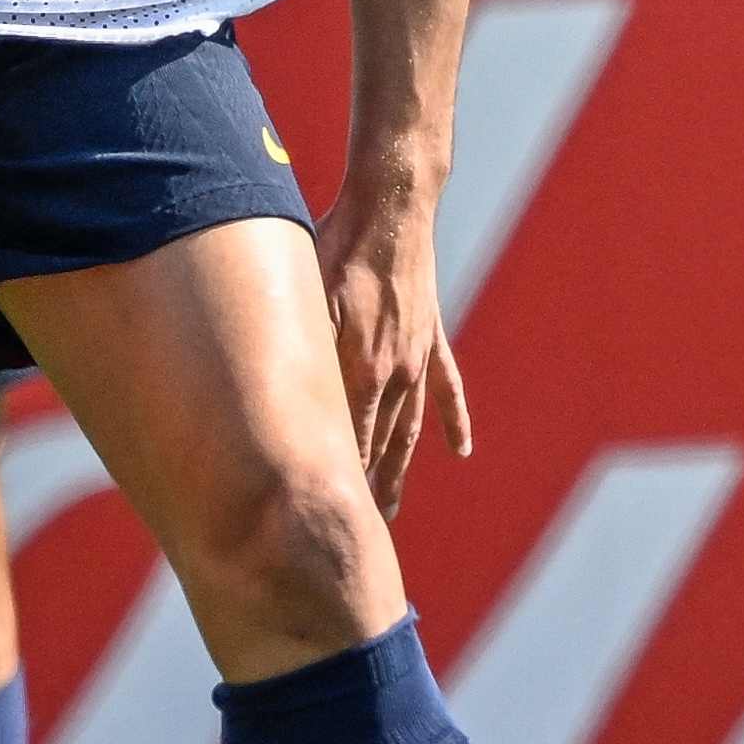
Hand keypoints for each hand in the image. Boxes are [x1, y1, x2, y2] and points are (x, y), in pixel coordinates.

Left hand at [317, 181, 471, 513]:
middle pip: (379, 448)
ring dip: (399, 469)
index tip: (326, 522)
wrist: (392, 209)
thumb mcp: (306, 299)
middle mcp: (397, 375)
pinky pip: (447, 390)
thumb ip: (303, 354)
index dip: (339, 484)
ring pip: (409, 430)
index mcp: (363, 372)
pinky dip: (454, 421)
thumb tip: (283, 404)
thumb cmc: (337, 248)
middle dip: (366, 493)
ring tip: (390, 508)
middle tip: (358, 535)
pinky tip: (461, 451)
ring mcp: (419, 359)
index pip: (349, 445)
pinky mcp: (432, 338)